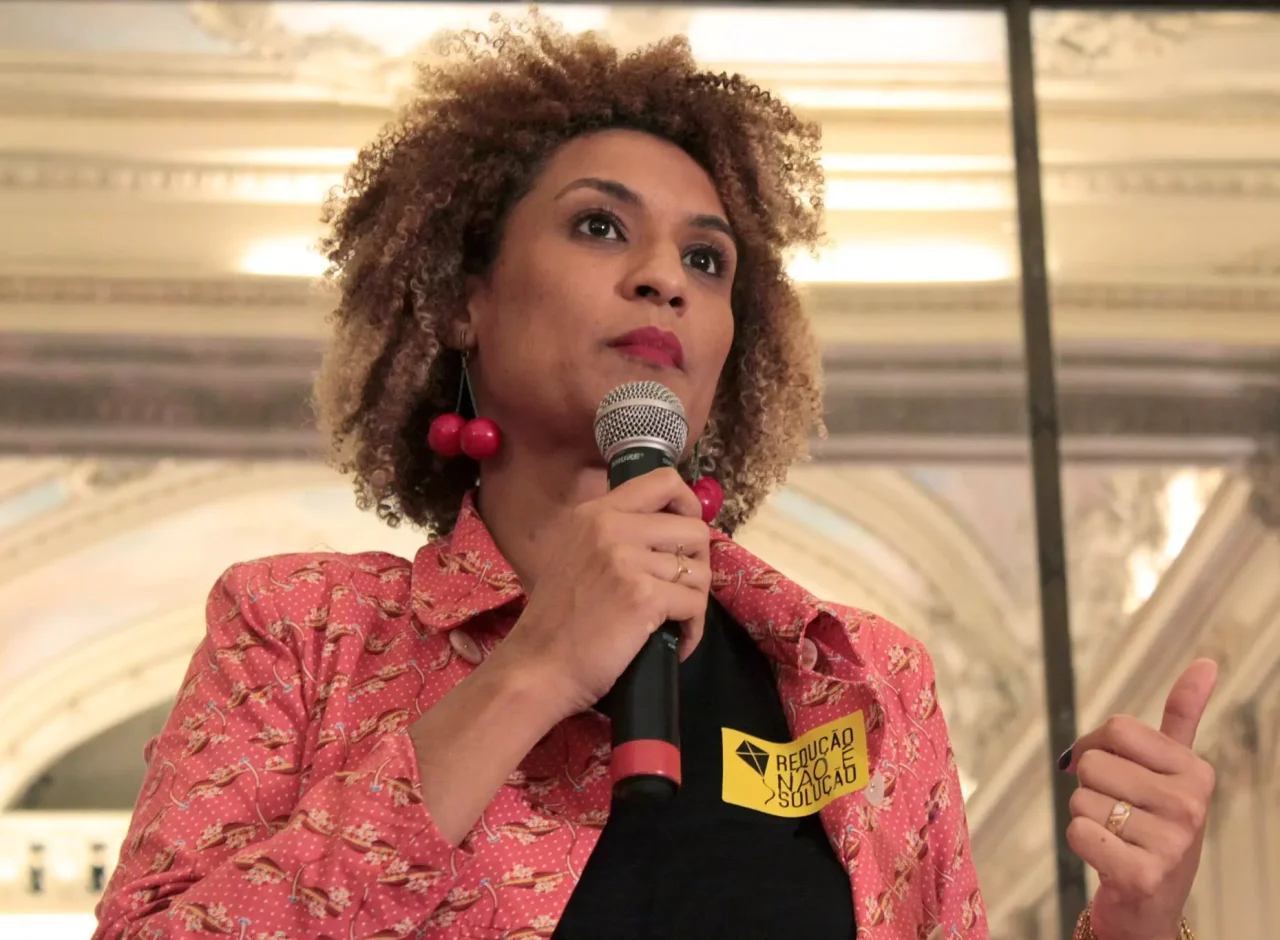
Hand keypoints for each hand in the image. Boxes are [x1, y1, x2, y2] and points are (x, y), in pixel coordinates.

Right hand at [494, 468, 710, 721]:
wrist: (537, 667)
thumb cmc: (556, 621)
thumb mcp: (576, 555)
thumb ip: (614, 536)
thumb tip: (670, 531)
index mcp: (596, 513)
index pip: (664, 481)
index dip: (688, 506)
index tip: (684, 537)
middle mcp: (611, 527)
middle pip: (694, 530)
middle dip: (697, 565)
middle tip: (680, 591)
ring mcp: (627, 560)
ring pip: (699, 571)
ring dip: (694, 602)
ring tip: (674, 622)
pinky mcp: (643, 596)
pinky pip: (695, 604)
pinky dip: (692, 629)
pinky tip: (675, 642)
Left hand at [1062, 659, 1218, 939]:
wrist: (1151, 903)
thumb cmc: (1153, 826)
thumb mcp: (1171, 769)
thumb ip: (1183, 716)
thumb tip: (1206, 663)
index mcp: (1195, 771)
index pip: (1115, 728)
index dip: (1096, 747)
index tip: (1113, 772)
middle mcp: (1191, 804)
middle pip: (1092, 763)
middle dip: (1090, 788)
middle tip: (1116, 813)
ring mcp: (1171, 843)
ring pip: (1080, 799)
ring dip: (1085, 818)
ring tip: (1115, 838)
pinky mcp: (1143, 875)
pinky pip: (1077, 833)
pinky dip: (1081, 844)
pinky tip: (1108, 859)